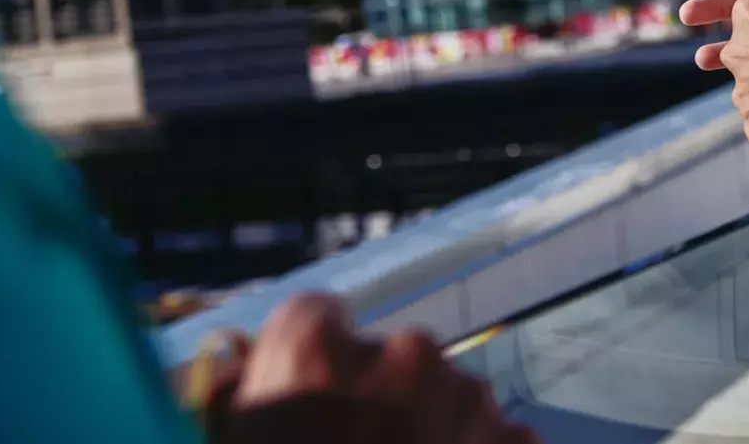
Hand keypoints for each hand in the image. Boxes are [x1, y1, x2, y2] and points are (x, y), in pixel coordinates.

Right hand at [176, 293, 537, 443]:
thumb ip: (233, 401)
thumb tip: (234, 358)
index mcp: (316, 350)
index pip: (312, 318)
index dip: (308, 365)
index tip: (309, 405)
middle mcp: (398, 351)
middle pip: (386, 358)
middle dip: (375, 401)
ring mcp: (467, 395)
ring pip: (445, 396)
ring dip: (429, 431)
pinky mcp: (516, 441)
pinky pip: (491, 438)